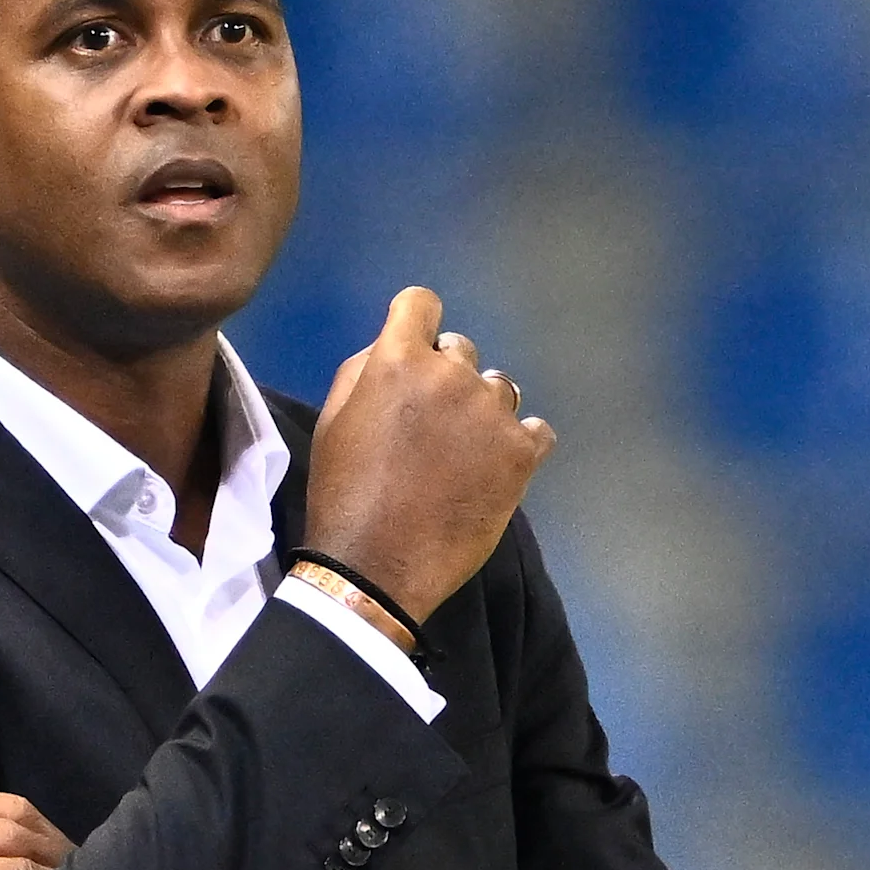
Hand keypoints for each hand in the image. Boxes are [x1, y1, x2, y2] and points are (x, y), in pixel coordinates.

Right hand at [300, 286, 555, 626]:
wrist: (376, 566)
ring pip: (499, 389)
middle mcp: (452, 374)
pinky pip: (536, 430)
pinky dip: (519, 444)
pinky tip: (497, 469)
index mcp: (398, 360)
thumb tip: (394, 350)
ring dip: (482, 412)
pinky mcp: (522, 453)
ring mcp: (492, 413)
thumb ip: (365, 369)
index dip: (418, 324)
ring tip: (463, 457)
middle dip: (446, 378)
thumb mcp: (333, 418)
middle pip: (461, 349)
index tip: (416, 352)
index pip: (422, 303)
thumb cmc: (343, 492)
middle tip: (431, 427)